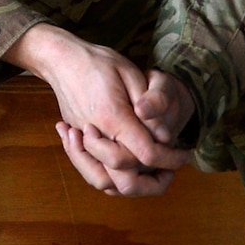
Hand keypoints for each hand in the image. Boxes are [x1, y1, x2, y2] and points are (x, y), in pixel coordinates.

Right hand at [6, 24, 191, 195]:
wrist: (59, 58)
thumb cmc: (98, 62)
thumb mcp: (130, 73)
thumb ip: (150, 105)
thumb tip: (164, 137)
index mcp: (112, 117)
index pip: (146, 154)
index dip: (170, 159)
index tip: (184, 153)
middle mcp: (95, 135)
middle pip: (124, 181)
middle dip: (151, 183)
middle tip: (168, 171)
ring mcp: (82, 141)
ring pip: (103, 182)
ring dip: (129, 185)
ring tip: (148, 173)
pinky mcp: (76, 141)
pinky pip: (90, 171)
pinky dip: (107, 176)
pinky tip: (124, 166)